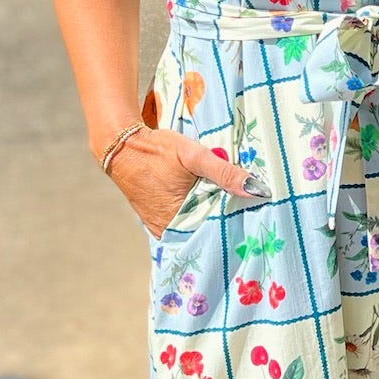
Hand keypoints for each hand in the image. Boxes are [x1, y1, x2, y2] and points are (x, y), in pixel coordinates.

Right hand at [105, 123, 265, 238]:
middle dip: (224, 221)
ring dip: (210, 217)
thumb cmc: (156, 150)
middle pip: (206, 231)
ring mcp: (161, 227)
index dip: (236, 223)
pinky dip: (195, 215)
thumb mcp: (194, 156)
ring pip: (195, 227)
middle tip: (247, 210)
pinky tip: (208, 203)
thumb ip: (224, 173)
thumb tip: (257, 190)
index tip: (253, 216)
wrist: (121, 147)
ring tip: (230, 206)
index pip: (217, 231)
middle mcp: (169, 230)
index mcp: (179, 220)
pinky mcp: (155, 220)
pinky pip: (182, 222)